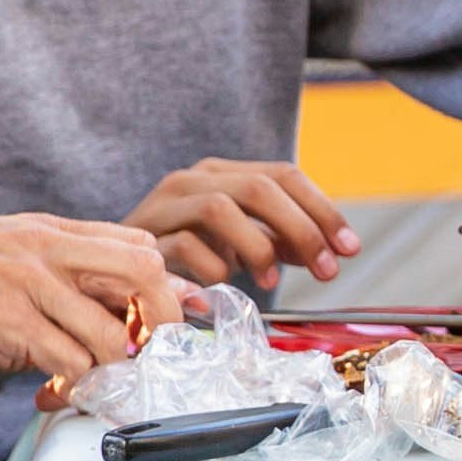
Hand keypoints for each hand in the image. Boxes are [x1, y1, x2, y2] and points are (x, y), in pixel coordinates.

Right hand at [0, 213, 184, 381]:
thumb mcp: (10, 248)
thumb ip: (60, 269)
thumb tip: (111, 310)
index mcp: (55, 231)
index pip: (140, 248)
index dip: (162, 288)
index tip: (159, 323)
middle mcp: (51, 250)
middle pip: (146, 276)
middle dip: (162, 323)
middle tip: (150, 357)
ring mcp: (33, 285)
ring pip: (113, 333)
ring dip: (112, 368)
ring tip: (92, 380)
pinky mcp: (11, 323)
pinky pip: (70, 362)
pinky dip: (73, 385)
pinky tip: (53, 391)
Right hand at [130, 155, 354, 288]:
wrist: (110, 265)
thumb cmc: (182, 255)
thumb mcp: (239, 243)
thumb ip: (280, 240)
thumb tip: (332, 250)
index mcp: (221, 173)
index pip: (283, 174)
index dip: (323, 210)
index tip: (351, 248)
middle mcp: (192, 179)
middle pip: (259, 187)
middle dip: (302, 228)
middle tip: (327, 270)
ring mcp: (164, 204)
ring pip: (221, 207)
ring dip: (258, 247)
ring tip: (271, 282)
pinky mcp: (142, 236)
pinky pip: (185, 246)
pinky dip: (213, 267)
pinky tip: (223, 287)